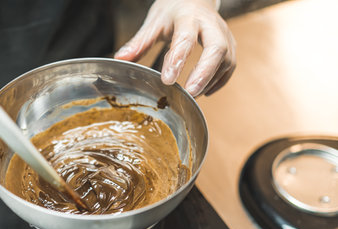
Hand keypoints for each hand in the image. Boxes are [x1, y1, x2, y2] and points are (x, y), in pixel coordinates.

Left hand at [114, 0, 235, 96]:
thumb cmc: (174, 11)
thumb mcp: (155, 21)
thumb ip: (140, 42)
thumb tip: (120, 58)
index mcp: (189, 17)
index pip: (186, 38)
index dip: (177, 60)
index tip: (167, 79)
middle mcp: (211, 25)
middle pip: (216, 49)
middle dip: (204, 73)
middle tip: (190, 93)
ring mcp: (224, 35)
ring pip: (226, 60)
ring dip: (210, 80)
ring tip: (192, 96)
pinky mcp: (230, 46)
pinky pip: (229, 67)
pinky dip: (218, 81)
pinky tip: (204, 92)